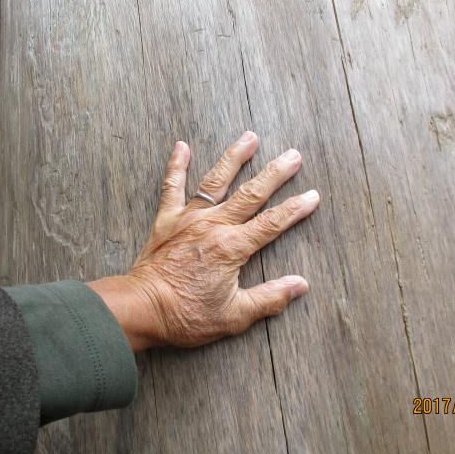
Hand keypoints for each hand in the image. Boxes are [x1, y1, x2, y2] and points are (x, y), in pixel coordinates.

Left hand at [88, 131, 319, 350]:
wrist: (142, 308)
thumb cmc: (187, 315)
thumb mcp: (234, 316)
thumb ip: (270, 298)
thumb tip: (300, 285)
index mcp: (232, 247)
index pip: (272, 223)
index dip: (295, 209)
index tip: (312, 195)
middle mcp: (213, 226)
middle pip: (251, 194)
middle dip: (274, 174)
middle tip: (293, 155)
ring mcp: (188, 219)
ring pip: (216, 181)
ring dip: (234, 158)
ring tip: (250, 137)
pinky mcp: (167, 220)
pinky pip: (172, 187)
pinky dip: (176, 166)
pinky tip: (181, 146)